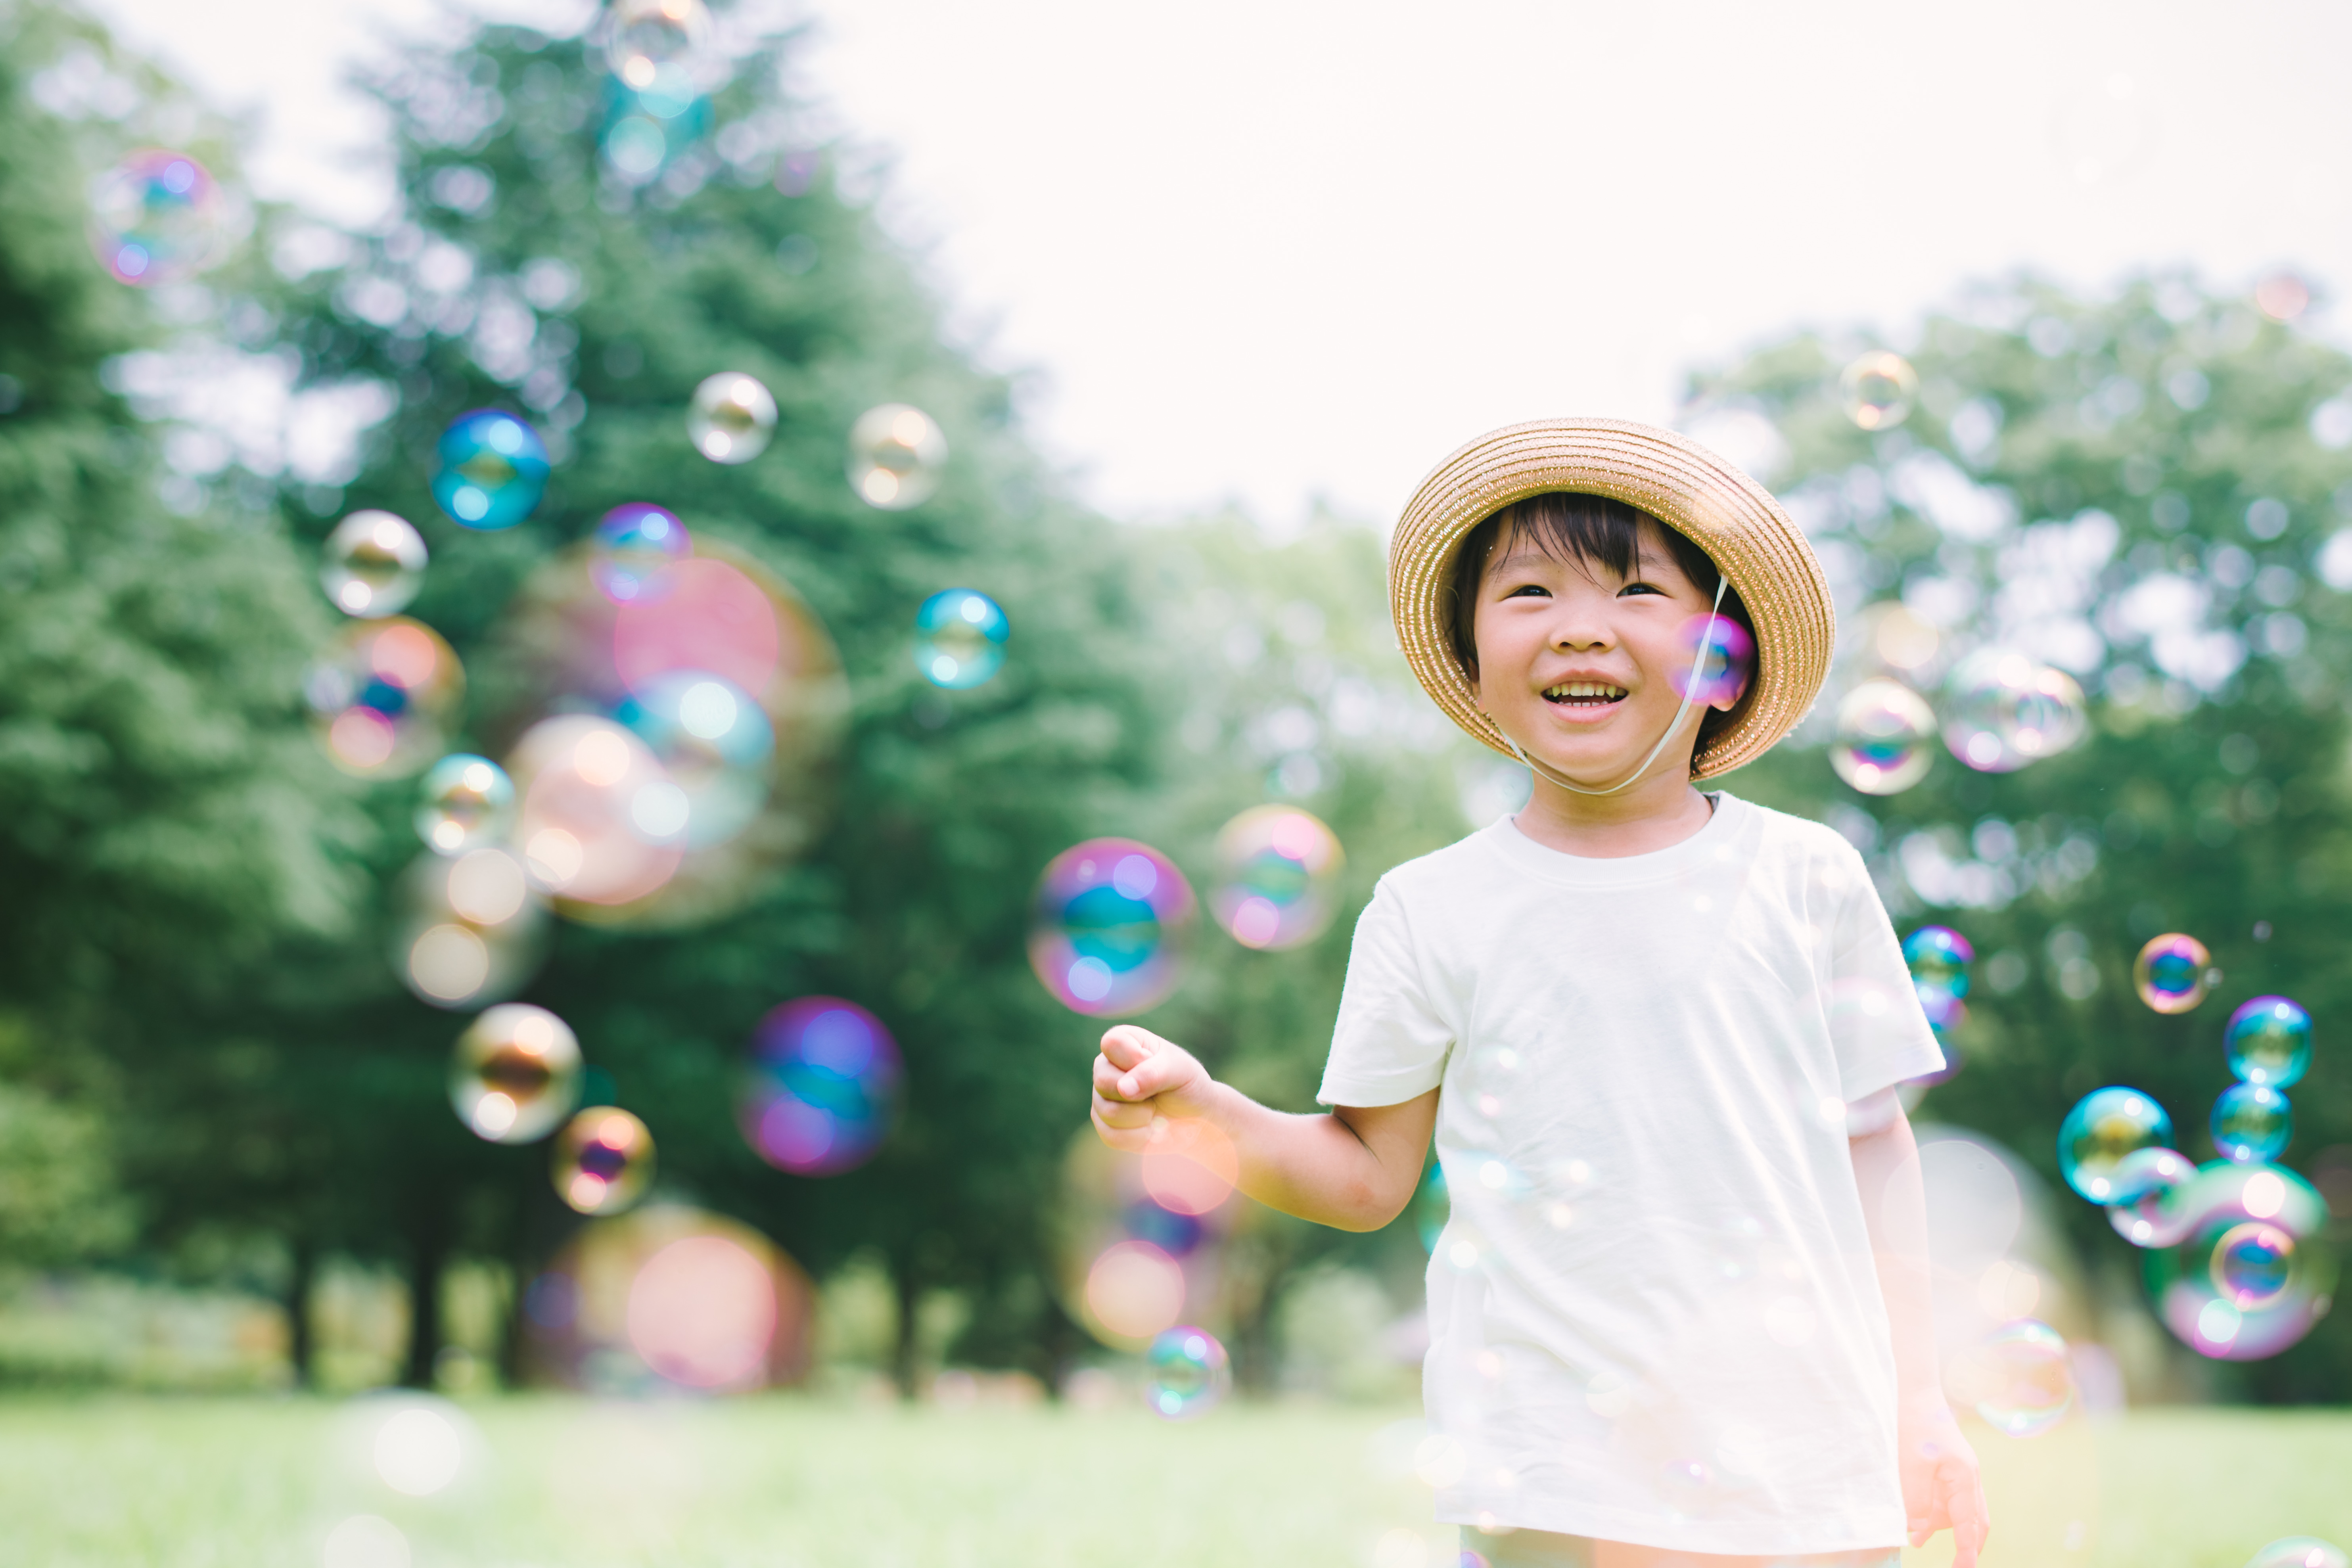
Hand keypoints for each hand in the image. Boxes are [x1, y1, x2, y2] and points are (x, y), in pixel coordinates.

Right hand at [1090, 1026, 1215, 1149]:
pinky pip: (1111, 1136)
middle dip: (1140, 1094)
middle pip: (1103, 1081)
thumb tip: (1123, 1088)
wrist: (1195, 1119)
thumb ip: (1153, 1073)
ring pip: (1108, 1112)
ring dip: (1143, 1117)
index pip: (1112, 1043)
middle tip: (1158, 1093)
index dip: (1135, 1060)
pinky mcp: (1104, 1124)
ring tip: (1156, 1110)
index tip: (1157, 1065)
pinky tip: (1150, 1128)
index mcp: (1123, 1042)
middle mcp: (1106, 1067)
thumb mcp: (1179, 1070)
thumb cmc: (1187, 1085)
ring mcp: (1101, 1097)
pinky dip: (1139, 1136)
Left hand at [1899, 1398, 1988, 1567]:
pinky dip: (1934, 1512)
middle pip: (1975, 1522)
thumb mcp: (1910, 1466)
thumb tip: (1917, 1531)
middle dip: (1966, 1545)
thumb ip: (1917, 1501)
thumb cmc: (1913, 1425)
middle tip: (1956, 1565)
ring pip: (1957, 1510)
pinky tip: (1914, 1520)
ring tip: (1913, 1538)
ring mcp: (1960, 1472)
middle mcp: (1968, 1478)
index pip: (1970, 1525)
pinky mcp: (1947, 1467)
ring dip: (1940, 1527)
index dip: (1966, 1551)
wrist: (1913, 1392)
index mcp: (1964, 1479)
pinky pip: (1946, 1497)